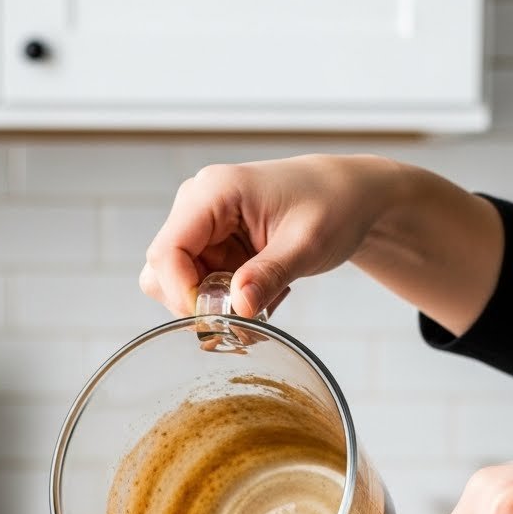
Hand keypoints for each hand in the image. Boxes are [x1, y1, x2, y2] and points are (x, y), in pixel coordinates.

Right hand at [139, 153, 502, 335]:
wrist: (350, 197)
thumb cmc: (333, 206)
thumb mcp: (306, 245)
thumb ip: (270, 275)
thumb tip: (238, 308)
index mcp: (213, 192)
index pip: (166, 253)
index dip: (182, 296)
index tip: (217, 320)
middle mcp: (197, 206)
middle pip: (162, 272)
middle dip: (197, 305)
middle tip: (244, 320)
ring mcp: (202, 226)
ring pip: (178, 284)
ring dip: (213, 307)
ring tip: (261, 305)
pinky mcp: (212, 245)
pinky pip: (201, 286)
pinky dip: (226, 302)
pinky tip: (261, 294)